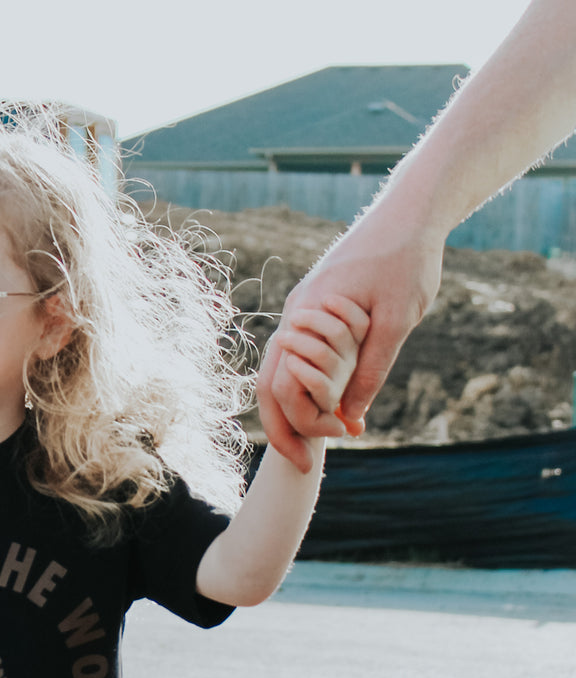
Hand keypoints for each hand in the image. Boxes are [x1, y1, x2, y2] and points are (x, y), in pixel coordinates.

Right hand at [258, 212, 444, 469]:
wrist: (410, 211)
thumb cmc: (406, 259)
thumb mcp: (397, 321)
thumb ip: (370, 370)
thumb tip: (349, 417)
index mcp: (307, 316)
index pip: (281, 386)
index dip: (297, 424)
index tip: (324, 448)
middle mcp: (295, 314)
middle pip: (270, 383)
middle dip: (285, 427)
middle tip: (304, 464)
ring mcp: (302, 310)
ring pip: (281, 370)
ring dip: (293, 409)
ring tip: (312, 442)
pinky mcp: (315, 306)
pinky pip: (298, 355)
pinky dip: (305, 386)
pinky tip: (323, 404)